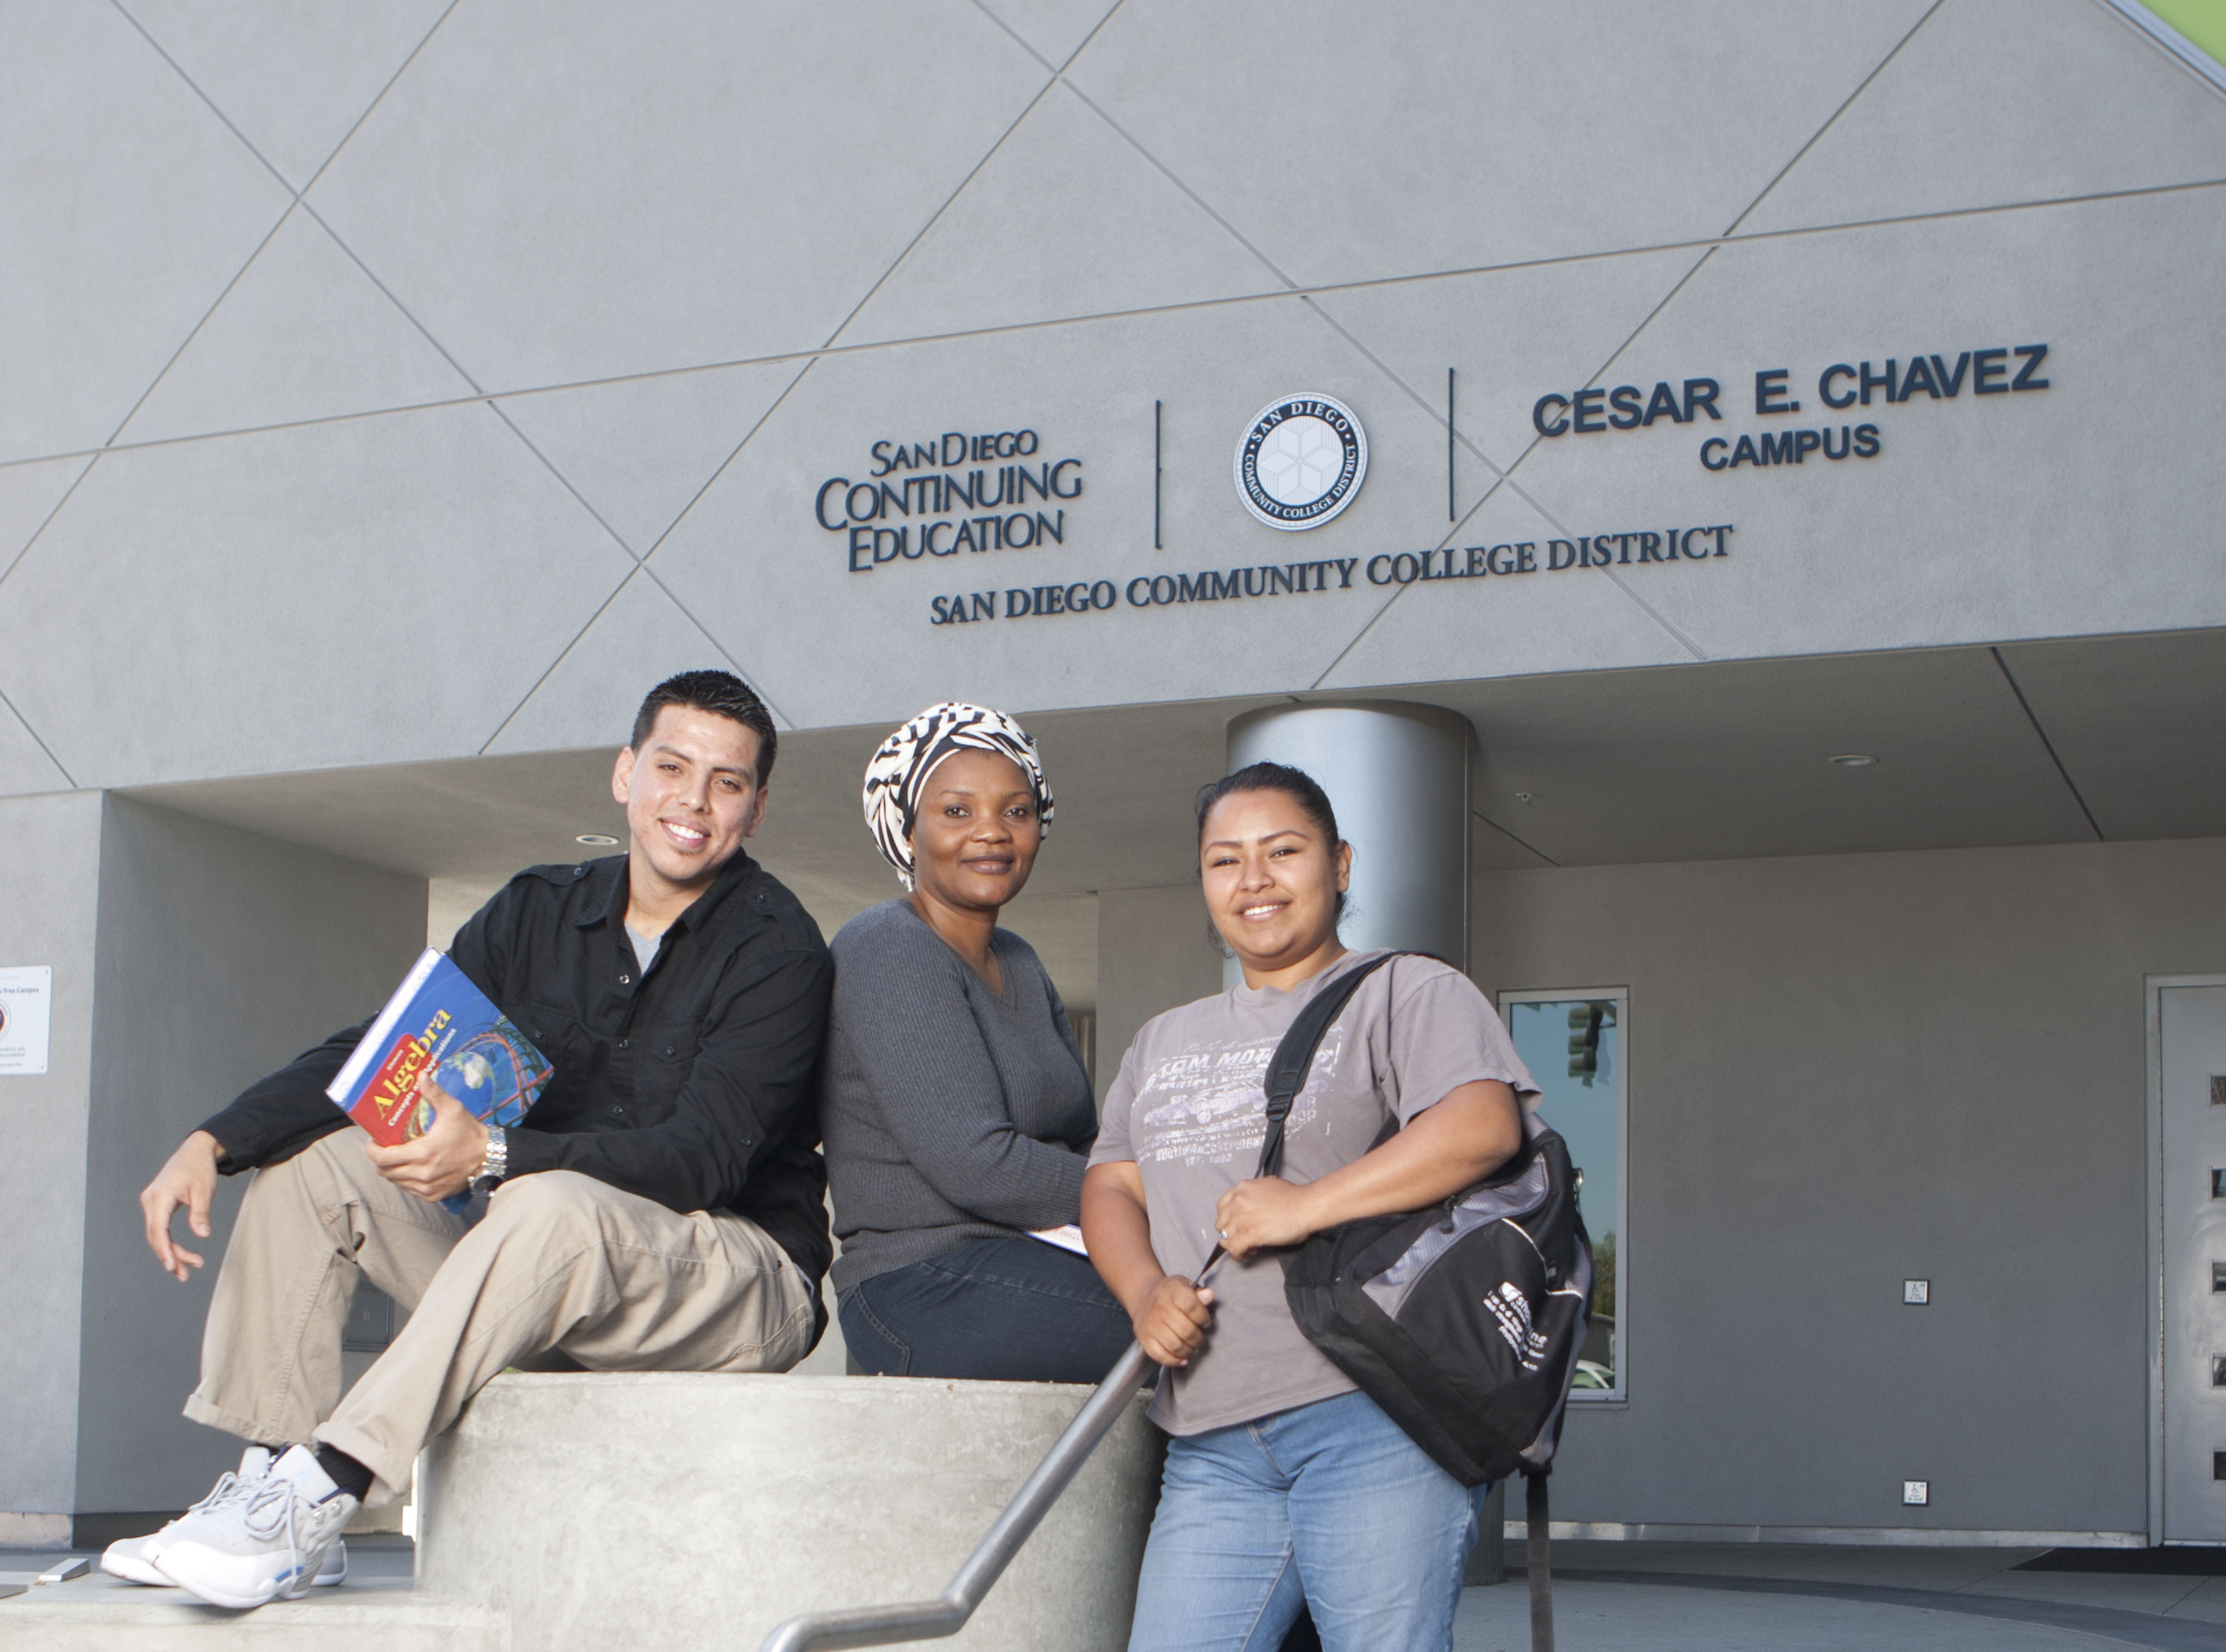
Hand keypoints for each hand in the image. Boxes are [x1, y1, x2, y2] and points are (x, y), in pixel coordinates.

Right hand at [141, 1130, 222, 1280]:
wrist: (195, 1152)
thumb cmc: (200, 1168)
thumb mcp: (204, 1190)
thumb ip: (201, 1213)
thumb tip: (203, 1235)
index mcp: (160, 1196)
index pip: (158, 1229)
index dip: (164, 1250)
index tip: (172, 1267)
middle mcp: (150, 1200)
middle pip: (155, 1236)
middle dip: (170, 1257)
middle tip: (186, 1275)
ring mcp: (151, 1203)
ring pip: (156, 1235)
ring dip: (169, 1253)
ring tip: (186, 1271)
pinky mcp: (156, 1206)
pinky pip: (159, 1229)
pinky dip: (168, 1243)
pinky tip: (180, 1256)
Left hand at [364, 1075, 488, 1203]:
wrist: (489, 1156)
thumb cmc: (470, 1133)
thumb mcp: (453, 1110)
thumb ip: (434, 1093)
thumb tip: (421, 1076)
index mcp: (423, 1153)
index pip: (383, 1158)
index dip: (372, 1151)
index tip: (373, 1142)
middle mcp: (422, 1173)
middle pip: (385, 1172)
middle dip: (380, 1160)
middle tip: (384, 1148)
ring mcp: (427, 1187)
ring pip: (396, 1182)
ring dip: (393, 1170)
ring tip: (398, 1157)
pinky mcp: (433, 1195)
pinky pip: (409, 1190)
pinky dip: (406, 1180)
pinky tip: (413, 1168)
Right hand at [1133, 1276, 1213, 1366]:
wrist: (1143, 1297)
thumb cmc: (1170, 1294)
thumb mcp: (1186, 1287)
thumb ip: (1199, 1294)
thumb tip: (1209, 1296)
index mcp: (1172, 1290)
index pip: (1192, 1306)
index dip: (1203, 1317)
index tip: (1205, 1322)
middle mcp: (1159, 1307)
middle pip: (1186, 1331)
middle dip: (1199, 1338)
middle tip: (1200, 1337)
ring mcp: (1150, 1324)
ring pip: (1176, 1346)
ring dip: (1189, 1350)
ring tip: (1193, 1347)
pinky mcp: (1144, 1338)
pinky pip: (1160, 1356)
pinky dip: (1174, 1360)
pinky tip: (1182, 1358)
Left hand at [1213, 1176, 1319, 1259]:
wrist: (1305, 1206)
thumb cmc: (1294, 1197)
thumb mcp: (1268, 1184)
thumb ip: (1255, 1192)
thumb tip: (1256, 1201)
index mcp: (1241, 1188)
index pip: (1221, 1207)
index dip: (1228, 1219)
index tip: (1238, 1225)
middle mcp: (1237, 1201)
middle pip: (1221, 1224)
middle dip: (1231, 1233)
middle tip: (1244, 1237)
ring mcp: (1241, 1217)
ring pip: (1224, 1238)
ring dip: (1235, 1245)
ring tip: (1248, 1247)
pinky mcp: (1248, 1233)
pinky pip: (1233, 1249)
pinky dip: (1239, 1255)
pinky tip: (1249, 1254)